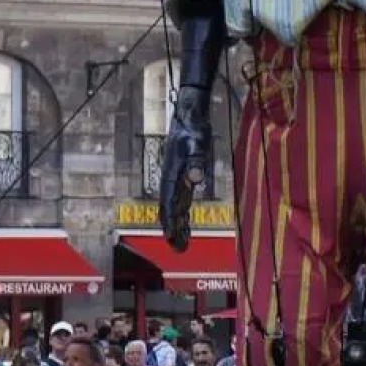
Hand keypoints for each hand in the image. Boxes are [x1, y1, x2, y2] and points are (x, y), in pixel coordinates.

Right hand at [159, 85, 213, 250]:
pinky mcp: (184, 176)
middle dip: (173, 230)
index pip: (168, 203)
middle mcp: (171, 180)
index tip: (171, 238)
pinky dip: (184, 214)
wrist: (190, 115)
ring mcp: (177, 178)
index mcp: (172, 175)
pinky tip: (187, 225)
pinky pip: (182, 200)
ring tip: (183, 245)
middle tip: (179, 250)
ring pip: (175, 208)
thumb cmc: (193, 129)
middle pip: (169, 210)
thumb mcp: (197, 144)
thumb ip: (196, 161)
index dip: (169, 221)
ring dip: (179, 226)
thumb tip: (195, 179)